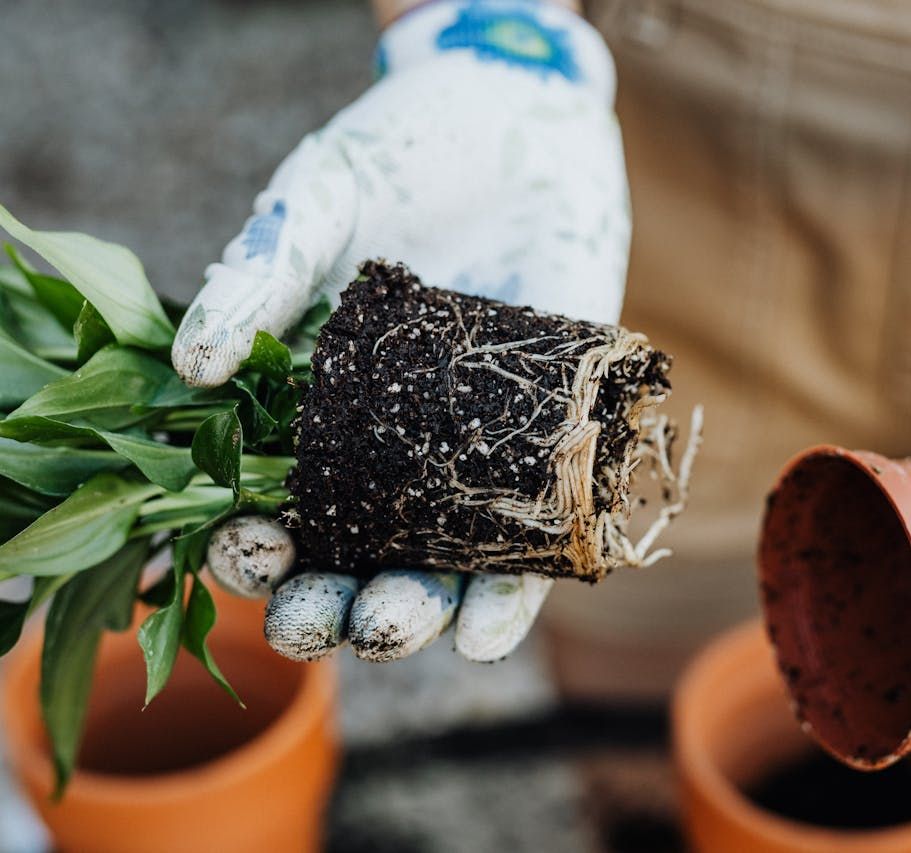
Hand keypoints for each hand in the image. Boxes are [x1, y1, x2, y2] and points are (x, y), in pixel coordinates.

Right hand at [174, 0, 628, 661]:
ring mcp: (466, 455)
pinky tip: (486, 629)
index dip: (247, 544)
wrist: (525, 123)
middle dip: (327, 607)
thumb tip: (191, 363)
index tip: (251, 545)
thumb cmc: (406, 153)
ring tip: (398, 622)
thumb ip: (261, 272)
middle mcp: (386, 449)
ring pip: (433, 571)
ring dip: (412, 618)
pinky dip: (509, 597)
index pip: (265, 503)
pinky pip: (528, 546)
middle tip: (323, 614)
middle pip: (346, 561)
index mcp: (309, 407)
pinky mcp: (546, 447)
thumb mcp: (322, 200)